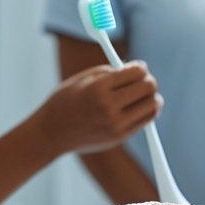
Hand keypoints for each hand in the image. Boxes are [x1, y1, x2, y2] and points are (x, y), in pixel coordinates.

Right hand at [34, 61, 160, 154]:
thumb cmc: (65, 100)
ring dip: (152, 96)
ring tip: (142, 94)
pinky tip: (139, 106)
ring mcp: (116, 125)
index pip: (136, 72)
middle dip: (148, 80)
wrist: (51, 133)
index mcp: (98, 88)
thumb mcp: (83, 78)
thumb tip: (136, 70)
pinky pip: (146, 120)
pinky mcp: (119, 137)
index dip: (140, 67)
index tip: (138, 67)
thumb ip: (111, 72)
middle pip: (148, 88)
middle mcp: (109, 107)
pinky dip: (147, 110)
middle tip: (142, 80)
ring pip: (153, 105)